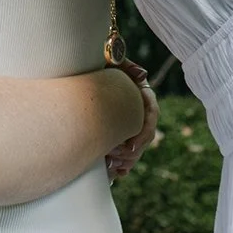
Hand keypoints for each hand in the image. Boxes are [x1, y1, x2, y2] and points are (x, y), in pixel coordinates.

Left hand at [102, 67, 159, 181]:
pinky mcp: (117, 133)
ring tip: (112, 167)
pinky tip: (112, 174)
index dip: (144, 132)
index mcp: (140, 92)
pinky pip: (124, 153)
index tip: (130, 146)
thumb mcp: (110, 58)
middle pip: (145, 135)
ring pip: (136, 146)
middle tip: (115, 159)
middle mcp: (138, 109)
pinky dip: (120, 165)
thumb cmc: (98, 61)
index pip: (151, 114)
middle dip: (132, 151)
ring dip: (126, 160)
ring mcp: (128, 122)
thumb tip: (142, 74)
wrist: (81, 64)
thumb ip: (124, 63)